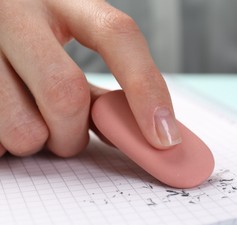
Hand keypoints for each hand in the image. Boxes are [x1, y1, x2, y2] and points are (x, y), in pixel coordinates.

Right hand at [0, 0, 180, 157]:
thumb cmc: (30, 36)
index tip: (165, 138)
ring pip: (23, 129)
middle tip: (70, 138)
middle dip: (74, 135)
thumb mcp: (65, 43)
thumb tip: (139, 131)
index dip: (146, 89)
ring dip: (37, 142)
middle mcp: (15, 10)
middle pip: (66, 93)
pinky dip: (4, 144)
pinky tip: (3, 117)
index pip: (117, 35)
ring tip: (29, 121)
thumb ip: (97, 86)